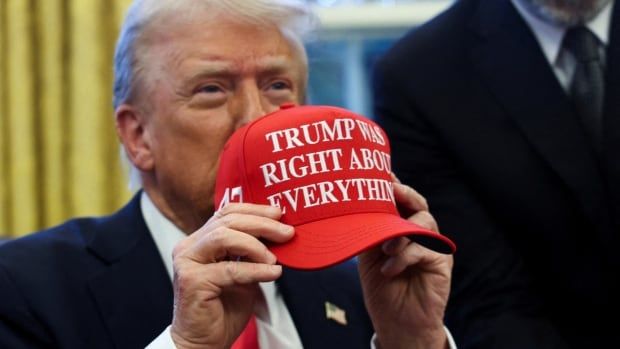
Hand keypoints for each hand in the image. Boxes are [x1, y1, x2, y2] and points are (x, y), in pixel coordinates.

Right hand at [169, 203, 293, 348]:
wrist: (204, 343)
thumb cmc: (223, 309)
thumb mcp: (242, 273)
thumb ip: (252, 252)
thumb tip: (279, 233)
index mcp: (199, 241)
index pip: (226, 213)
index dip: (254, 210)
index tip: (279, 215)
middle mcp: (189, 247)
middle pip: (227, 221)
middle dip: (262, 224)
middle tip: (286, 232)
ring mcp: (187, 263)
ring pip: (224, 237)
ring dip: (256, 245)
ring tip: (274, 257)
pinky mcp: (192, 281)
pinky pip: (230, 269)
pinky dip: (256, 269)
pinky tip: (273, 272)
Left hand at [358, 181, 452, 348]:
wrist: (396, 321)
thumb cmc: (381, 286)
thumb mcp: (367, 253)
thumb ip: (368, 229)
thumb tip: (356, 205)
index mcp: (401, 226)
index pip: (401, 200)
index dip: (393, 184)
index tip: (381, 173)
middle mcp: (419, 232)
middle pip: (418, 203)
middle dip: (404, 194)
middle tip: (390, 189)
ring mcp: (432, 246)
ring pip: (424, 222)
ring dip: (401, 232)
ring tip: (385, 247)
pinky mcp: (441, 262)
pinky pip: (425, 249)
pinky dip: (404, 256)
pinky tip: (389, 269)